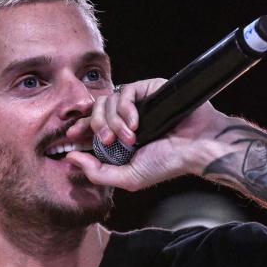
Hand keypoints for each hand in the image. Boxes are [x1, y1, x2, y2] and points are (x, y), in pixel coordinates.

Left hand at [63, 78, 227, 190]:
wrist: (196, 147)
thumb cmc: (167, 163)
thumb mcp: (127, 177)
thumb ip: (97, 172)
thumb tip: (70, 158)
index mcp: (118, 137)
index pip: (90, 126)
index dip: (79, 128)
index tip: (71, 136)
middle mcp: (125, 118)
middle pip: (95, 110)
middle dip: (96, 126)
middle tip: (108, 141)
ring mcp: (136, 103)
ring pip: (107, 100)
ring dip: (114, 122)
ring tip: (131, 137)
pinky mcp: (147, 89)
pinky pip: (125, 92)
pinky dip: (126, 109)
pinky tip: (137, 123)